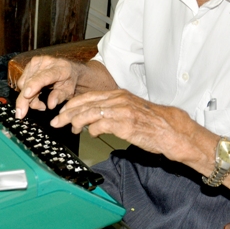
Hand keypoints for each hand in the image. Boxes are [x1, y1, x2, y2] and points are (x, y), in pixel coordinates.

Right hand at [15, 56, 80, 118]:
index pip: (44, 77)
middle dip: (24, 100)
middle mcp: (46, 62)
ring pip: (24, 83)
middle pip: (29, 81)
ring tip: (39, 103)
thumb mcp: (69, 91)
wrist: (69, 69)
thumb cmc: (70, 81)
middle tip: (21, 114)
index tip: (27, 95)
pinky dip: (26, 91)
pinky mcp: (30, 64)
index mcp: (59, 69)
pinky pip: (22, 82)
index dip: (34, 85)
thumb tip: (50, 105)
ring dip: (28, 97)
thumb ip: (60, 97)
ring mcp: (36, 62)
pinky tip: (35, 95)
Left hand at [51, 89, 214, 164]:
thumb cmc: (152, 123)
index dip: (72, 105)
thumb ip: (112, 112)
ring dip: (76, 122)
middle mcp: (118, 100)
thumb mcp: (130, 111)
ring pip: (90, 113)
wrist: (172, 130)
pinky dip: (93, 129)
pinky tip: (91, 133)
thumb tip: (92, 120)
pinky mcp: (126, 124)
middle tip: (57, 122)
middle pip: (85, 104)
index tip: (62, 113)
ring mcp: (122, 111)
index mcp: (118, 95)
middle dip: (68, 114)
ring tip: (71, 129)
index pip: (88, 96)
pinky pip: (102, 125)